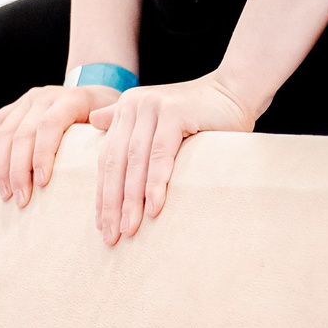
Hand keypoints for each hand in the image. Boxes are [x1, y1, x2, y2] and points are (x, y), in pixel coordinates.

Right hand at [0, 83, 119, 207]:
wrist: (94, 92)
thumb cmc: (104, 117)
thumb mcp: (114, 121)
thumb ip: (110, 135)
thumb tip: (107, 162)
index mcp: (71, 98)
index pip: (49, 126)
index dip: (42, 155)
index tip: (42, 184)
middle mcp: (45, 96)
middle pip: (23, 133)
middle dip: (18, 170)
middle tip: (22, 200)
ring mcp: (27, 99)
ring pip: (4, 132)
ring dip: (2, 167)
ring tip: (7, 194)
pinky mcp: (15, 106)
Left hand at [87, 76, 253, 244]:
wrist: (234, 92)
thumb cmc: (198, 114)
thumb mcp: (157, 120)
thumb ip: (125, 121)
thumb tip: (93, 122)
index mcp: (126, 109)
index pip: (107, 159)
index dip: (102, 194)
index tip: (101, 225)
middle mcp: (133, 105)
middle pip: (116, 162)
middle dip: (112, 203)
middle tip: (111, 236)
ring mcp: (152, 106)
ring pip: (135, 162)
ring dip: (130, 200)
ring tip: (130, 229)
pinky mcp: (173, 111)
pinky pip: (160, 154)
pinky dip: (155, 183)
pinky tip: (153, 208)